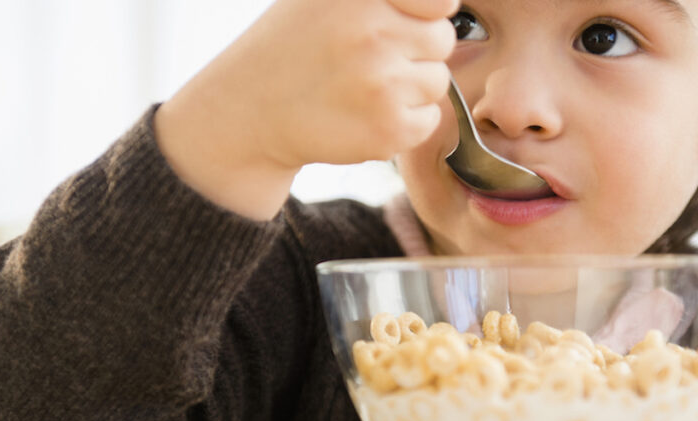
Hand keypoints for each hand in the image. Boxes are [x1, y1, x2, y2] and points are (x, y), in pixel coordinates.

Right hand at [155, 0, 458, 219]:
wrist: (251, 111)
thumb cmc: (292, 48)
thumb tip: (446, 2)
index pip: (440, 1)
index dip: (425, 14)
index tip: (404, 25)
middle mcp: (373, 36)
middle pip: (442, 40)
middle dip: (416, 50)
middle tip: (374, 61)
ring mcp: (383, 86)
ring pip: (437, 81)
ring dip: (411, 87)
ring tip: (366, 88)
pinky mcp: (388, 130)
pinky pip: (429, 119)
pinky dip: (406, 122)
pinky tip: (368, 114)